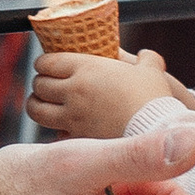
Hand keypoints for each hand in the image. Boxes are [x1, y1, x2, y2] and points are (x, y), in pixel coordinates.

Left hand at [27, 44, 176, 137]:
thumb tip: (145, 56)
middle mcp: (74, 91)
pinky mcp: (77, 138)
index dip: (42, 63)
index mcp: (86, 68)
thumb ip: (146, 59)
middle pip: (39, 85)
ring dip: (37, 106)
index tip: (45, 65)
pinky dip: (56, 131)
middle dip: (39, 84)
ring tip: (43, 105)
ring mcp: (72, 117)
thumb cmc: (154, 97)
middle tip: (45, 85)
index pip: (47, 62)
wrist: (157, 130)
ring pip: (37, 111)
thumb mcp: (151, 70)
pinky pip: (55, 134)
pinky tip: (64, 129)